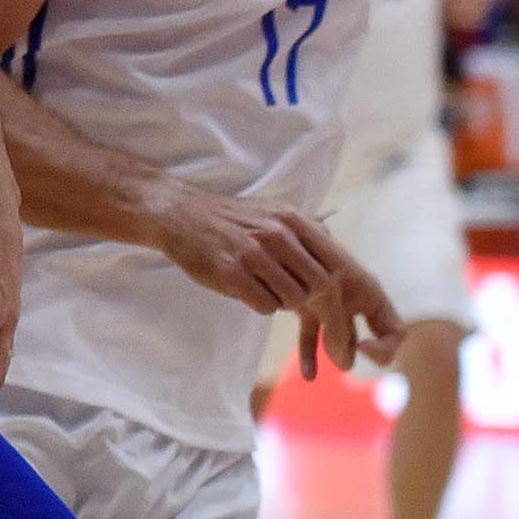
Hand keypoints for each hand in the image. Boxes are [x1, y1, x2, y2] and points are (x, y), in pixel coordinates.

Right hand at [152, 182, 366, 319]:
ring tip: (264, 288)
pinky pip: (265, 306)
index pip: (334, 263)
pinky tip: (247, 291)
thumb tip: (333, 248)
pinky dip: (260, 305)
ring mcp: (255, 254)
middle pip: (319, 286)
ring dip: (283, 301)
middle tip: (294, 301)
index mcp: (294, 221)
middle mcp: (279, 235)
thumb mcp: (273, 212)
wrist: (181, 214)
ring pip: (293, 299)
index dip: (336, 289)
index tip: (328, 303)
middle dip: (312, 302)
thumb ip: (304, 230)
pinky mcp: (232, 274)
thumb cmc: (231, 219)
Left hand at [288, 230, 405, 377]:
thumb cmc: (310, 254)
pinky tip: (308, 375)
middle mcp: (356, 301)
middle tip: (342, 361)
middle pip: (373, 337)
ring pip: (340, 338)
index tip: (362, 346)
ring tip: (315, 374)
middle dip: (358, 352)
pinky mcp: (308, 307)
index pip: (396, 332)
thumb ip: (337, 328)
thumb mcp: (328, 291)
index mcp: (370, 293)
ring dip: (334, 355)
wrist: (281, 231)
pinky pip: (314, 336)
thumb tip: (345, 366)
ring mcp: (333, 305)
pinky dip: (310, 353)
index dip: (385, 347)